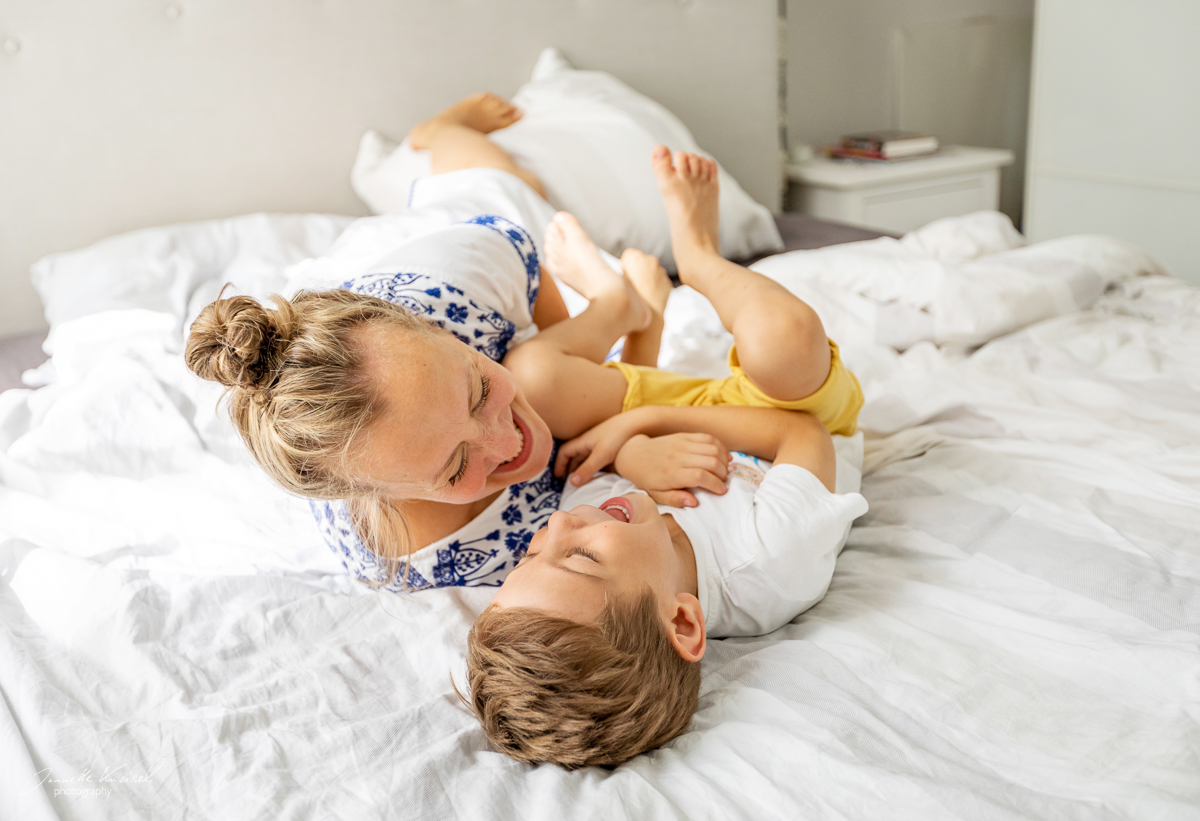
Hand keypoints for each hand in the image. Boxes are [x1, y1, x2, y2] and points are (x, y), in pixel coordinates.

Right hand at [555, 413, 642, 486]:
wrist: (639, 424)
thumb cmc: (618, 437)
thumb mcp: (601, 455)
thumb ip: (587, 469)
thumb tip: (572, 483)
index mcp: (583, 441)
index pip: (564, 451)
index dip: (559, 463)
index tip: (558, 477)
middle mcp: (590, 442)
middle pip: (575, 456)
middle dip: (570, 468)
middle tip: (569, 483)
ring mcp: (601, 444)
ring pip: (587, 457)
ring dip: (583, 468)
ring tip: (583, 482)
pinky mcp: (612, 447)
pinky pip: (599, 459)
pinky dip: (596, 468)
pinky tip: (601, 476)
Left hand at [613, 433, 730, 507]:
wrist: (635, 455)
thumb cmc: (647, 479)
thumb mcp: (656, 495)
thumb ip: (675, 500)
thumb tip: (694, 502)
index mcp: (672, 474)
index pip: (700, 476)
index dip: (715, 484)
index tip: (721, 491)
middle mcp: (679, 457)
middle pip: (711, 461)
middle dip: (723, 473)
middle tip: (723, 481)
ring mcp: (682, 444)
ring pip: (713, 449)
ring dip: (724, 460)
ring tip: (723, 470)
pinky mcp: (685, 436)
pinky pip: (708, 438)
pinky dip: (720, 446)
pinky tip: (723, 456)